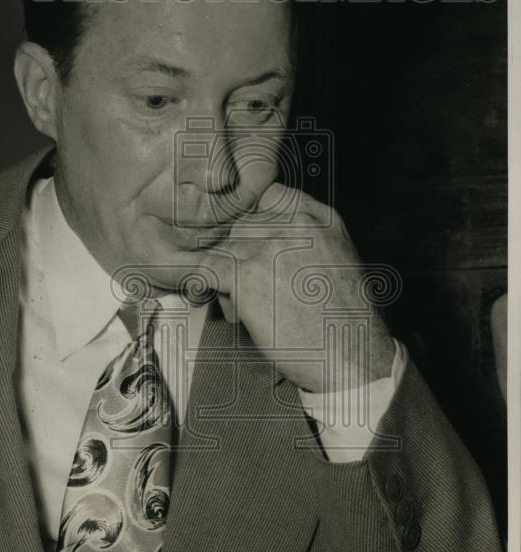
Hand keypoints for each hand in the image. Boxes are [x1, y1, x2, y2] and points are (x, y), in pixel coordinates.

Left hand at [199, 183, 395, 393]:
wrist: (350, 355)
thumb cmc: (343, 319)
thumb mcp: (337, 259)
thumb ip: (304, 237)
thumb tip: (261, 234)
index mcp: (319, 218)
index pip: (267, 196)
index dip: (253, 221)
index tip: (251, 246)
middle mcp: (294, 225)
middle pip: (242, 225)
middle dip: (239, 255)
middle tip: (249, 288)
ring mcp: (268, 247)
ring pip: (224, 248)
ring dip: (226, 278)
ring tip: (244, 307)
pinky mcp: (246, 275)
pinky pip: (206, 269)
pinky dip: (202, 285)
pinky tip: (211, 298)